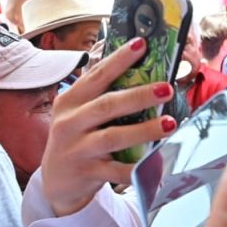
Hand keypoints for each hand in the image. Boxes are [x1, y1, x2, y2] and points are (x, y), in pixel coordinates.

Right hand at [41, 37, 176, 215]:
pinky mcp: (86, 173)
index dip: (119, 60)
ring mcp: (77, 149)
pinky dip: (137, 169)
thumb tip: (143, 74)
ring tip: (170, 124)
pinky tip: (155, 164)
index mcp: (70, 101)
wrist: (56, 182)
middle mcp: (70, 123)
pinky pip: (116, 170)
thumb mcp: (78, 114)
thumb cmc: (76, 139)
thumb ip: (101, 96)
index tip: (141, 44)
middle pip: (107, 105)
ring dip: (144, 130)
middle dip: (139, 96)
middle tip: (166, 88)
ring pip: (113, 137)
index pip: (97, 76)